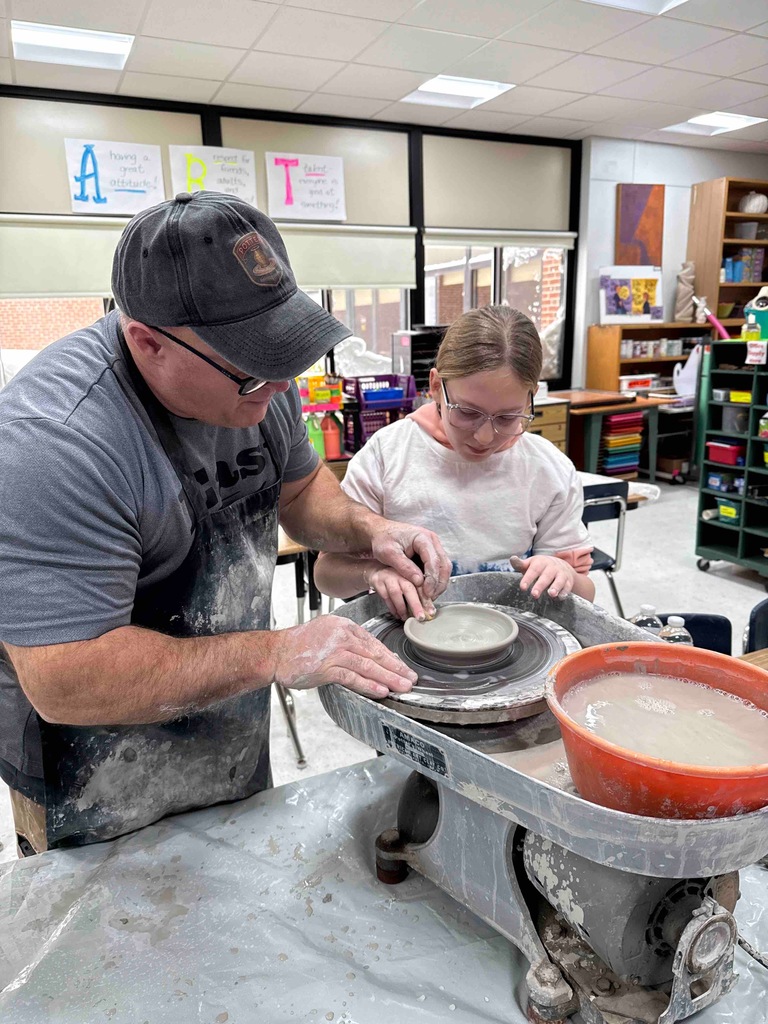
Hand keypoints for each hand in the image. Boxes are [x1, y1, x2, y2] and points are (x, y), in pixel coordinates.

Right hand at [273, 615, 416, 698]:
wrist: (276, 653)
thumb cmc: (299, 646)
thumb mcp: (327, 635)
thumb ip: (347, 643)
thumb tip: (370, 659)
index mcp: (343, 626)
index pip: (373, 642)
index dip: (390, 656)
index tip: (402, 667)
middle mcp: (341, 635)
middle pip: (374, 653)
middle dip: (396, 667)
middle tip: (411, 678)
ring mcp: (334, 650)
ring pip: (368, 665)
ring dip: (388, 677)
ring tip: (403, 686)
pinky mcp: (326, 666)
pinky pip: (352, 676)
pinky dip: (369, 684)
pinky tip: (381, 691)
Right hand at [367, 566, 435, 621]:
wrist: (377, 568)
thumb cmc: (397, 576)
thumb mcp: (409, 579)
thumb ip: (419, 591)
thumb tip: (428, 608)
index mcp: (411, 571)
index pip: (421, 586)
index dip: (426, 600)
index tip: (431, 611)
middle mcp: (400, 572)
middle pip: (409, 588)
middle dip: (416, 604)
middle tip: (421, 617)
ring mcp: (388, 577)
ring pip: (395, 593)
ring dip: (402, 608)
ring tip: (406, 617)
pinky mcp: (377, 582)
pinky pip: (385, 597)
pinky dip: (392, 608)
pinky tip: (397, 614)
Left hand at [369, 522, 451, 601]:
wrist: (381, 532)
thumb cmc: (384, 539)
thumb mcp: (389, 553)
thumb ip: (404, 566)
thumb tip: (419, 581)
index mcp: (423, 538)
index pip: (434, 561)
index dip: (432, 579)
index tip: (427, 593)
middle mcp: (432, 541)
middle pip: (444, 565)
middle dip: (438, 583)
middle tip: (430, 598)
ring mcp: (433, 547)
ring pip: (444, 568)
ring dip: (439, 583)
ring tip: (429, 597)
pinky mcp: (431, 553)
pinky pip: (438, 568)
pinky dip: (435, 580)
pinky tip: (428, 590)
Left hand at [509, 555, 578, 600]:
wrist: (562, 565)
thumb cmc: (541, 567)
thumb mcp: (530, 564)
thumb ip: (520, 564)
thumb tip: (512, 559)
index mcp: (540, 562)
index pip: (533, 570)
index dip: (528, 579)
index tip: (522, 587)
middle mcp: (552, 567)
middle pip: (546, 576)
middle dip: (540, 585)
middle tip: (534, 595)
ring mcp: (561, 574)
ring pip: (559, 580)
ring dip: (556, 587)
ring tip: (551, 594)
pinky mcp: (569, 581)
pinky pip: (568, 587)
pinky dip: (565, 592)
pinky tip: (560, 597)